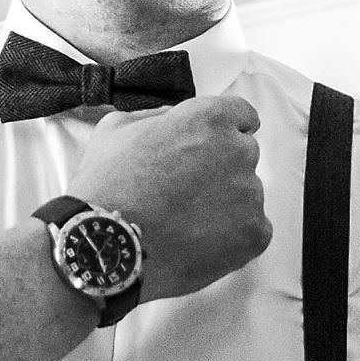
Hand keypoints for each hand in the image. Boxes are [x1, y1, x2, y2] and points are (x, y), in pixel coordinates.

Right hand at [66, 95, 269, 302]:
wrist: (106, 245)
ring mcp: (249, 194)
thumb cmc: (106, 187)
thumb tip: (172, 120)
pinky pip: (253, 229)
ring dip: (224, 202)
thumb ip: (155, 116)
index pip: (242, 114)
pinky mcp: (253, 233)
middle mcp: (236, 151)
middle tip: (184, 189)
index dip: (224, 129)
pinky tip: (196, 238)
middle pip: (243, 154)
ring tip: (182, 220)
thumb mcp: (116, 129)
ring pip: (247, 193)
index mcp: (208, 119)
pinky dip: (231, 235)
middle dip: (219, 167)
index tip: (213, 145)